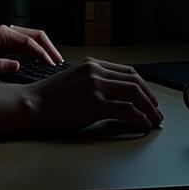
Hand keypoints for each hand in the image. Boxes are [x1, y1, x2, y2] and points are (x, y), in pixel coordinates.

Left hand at [0, 24, 63, 79]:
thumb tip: (18, 65)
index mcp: (1, 34)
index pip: (29, 42)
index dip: (42, 54)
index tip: (52, 65)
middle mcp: (5, 32)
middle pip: (35, 35)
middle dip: (48, 48)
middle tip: (59, 62)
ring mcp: (4, 37)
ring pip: (31, 39)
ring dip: (44, 48)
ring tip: (54, 62)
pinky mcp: (3, 44)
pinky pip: (24, 46)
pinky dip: (35, 52)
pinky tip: (41, 61)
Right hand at [24, 57, 163, 133]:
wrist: (31, 104)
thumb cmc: (50, 97)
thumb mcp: (75, 80)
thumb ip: (94, 82)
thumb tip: (116, 96)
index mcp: (92, 63)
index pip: (127, 71)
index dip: (143, 86)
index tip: (149, 98)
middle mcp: (96, 71)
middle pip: (135, 81)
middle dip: (150, 98)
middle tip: (157, 111)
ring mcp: (96, 86)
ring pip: (135, 94)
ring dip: (149, 109)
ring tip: (154, 120)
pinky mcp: (95, 104)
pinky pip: (127, 110)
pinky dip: (140, 119)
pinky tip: (143, 125)